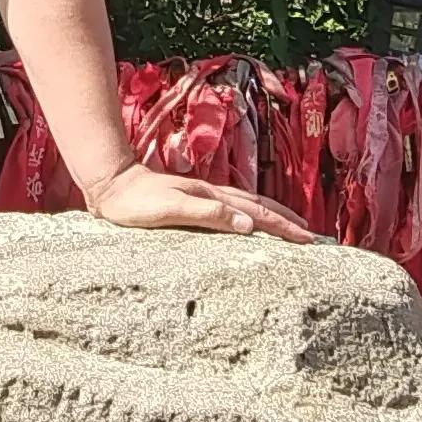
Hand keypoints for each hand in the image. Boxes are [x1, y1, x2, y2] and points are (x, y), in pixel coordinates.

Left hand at [83, 161, 318, 241]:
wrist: (110, 183)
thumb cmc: (135, 202)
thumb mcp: (170, 209)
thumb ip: (207, 215)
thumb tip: (248, 225)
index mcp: (212, 197)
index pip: (257, 214)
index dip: (283, 226)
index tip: (307, 238)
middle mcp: (212, 194)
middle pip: (259, 206)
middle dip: (287, 220)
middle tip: (310, 235)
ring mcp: (204, 195)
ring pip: (248, 205)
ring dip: (273, 216)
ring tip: (291, 226)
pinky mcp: (193, 200)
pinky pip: (233, 207)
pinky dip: (251, 214)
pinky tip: (250, 221)